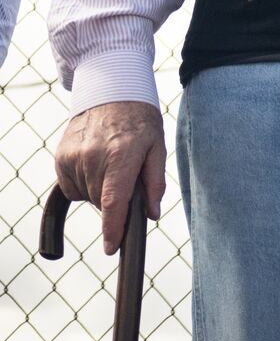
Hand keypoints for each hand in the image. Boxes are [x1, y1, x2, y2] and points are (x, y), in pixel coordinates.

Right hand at [53, 100, 166, 254]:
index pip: (114, 201)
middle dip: (116, 200)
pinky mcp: (60, 157)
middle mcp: (93, 157)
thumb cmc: (140, 121)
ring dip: (99, 191)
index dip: (112, 227)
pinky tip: (95, 165)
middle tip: (126, 177)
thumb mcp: (157, 148)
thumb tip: (151, 214)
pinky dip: (84, 184)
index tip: (111, 248)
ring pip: (86, 196)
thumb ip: (154, 183)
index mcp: (121, 156)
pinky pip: (71, 187)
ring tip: (111, 165)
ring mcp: (72, 157)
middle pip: (102, 201)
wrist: (110, 92)